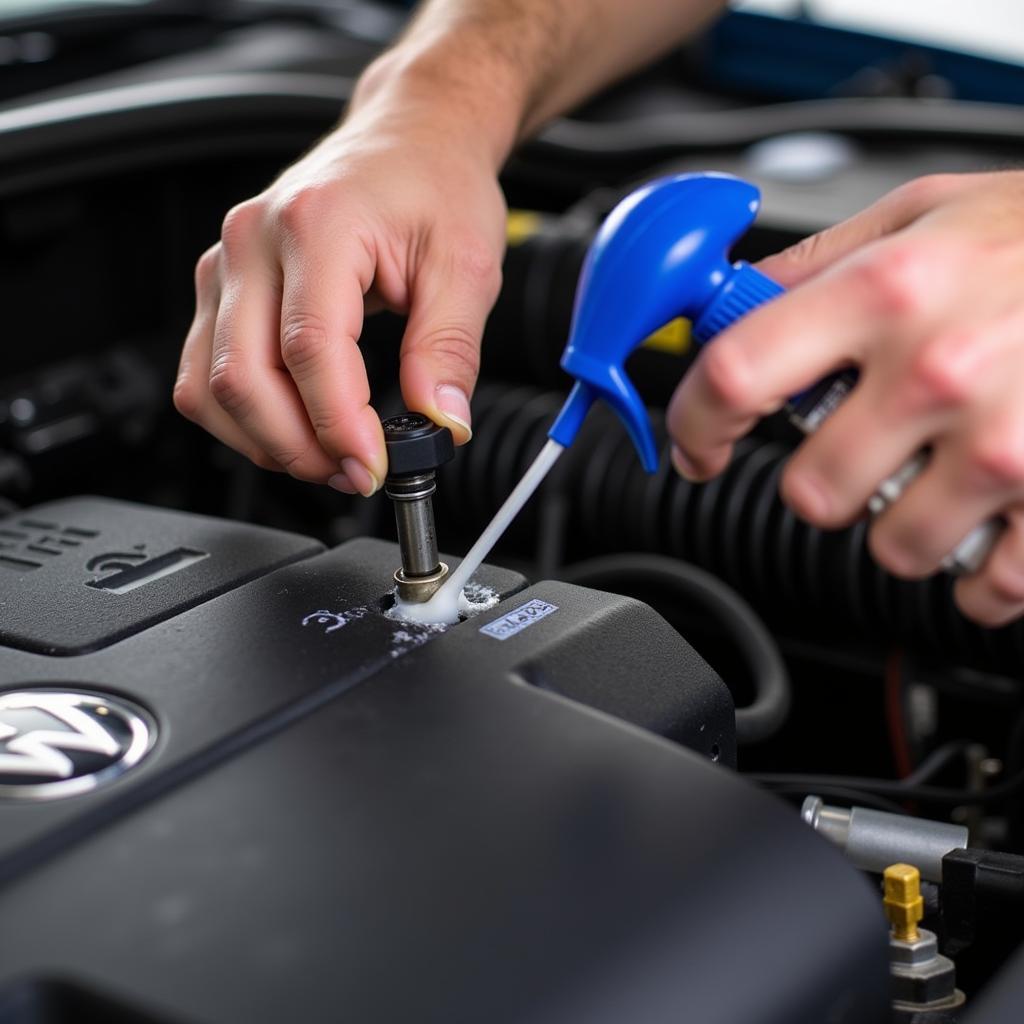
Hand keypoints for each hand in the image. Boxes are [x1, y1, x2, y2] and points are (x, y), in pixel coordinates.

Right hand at [173, 99, 506, 495]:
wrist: (409, 140)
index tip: (373, 466)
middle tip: (354, 473)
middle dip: (298, 446)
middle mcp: (252, 241)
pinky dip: (244, 420)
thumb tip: (441, 421)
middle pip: (242, 377)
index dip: (337, 424)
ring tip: (329, 458)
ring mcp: (226, 265)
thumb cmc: (434, 185)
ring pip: (209, 386)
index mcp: (316, 225)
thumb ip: (450, 347)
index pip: (309, 349)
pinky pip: (205, 375)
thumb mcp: (466, 264)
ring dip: (265, 442)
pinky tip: (294, 429)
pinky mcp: (222, 289)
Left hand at [667, 172, 1023, 626]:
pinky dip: (977, 575)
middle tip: (858, 450)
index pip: (735, 377)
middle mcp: (939, 369)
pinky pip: (984, 587)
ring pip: (890, 548)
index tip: (697, 447)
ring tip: (937, 476)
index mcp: (887, 289)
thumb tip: (730, 304)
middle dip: (821, 482)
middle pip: (810, 490)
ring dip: (900, 525)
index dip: (693, 425)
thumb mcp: (923, 211)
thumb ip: (815, 265)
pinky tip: (988, 527)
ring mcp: (1003, 443)